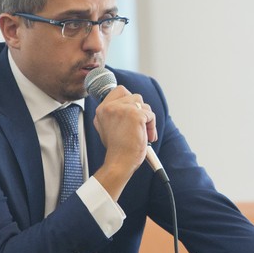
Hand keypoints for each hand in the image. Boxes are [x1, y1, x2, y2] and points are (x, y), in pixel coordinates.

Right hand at [91, 85, 157, 199]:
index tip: (134, 111)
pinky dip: (152, 126)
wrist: (119, 162)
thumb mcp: (108, 127)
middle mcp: (110, 107)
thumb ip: (115, 113)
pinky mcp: (135, 115)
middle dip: (140, 110)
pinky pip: (150, 115)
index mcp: (102, 110)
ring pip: (144, 105)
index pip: (119, 90)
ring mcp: (122, 109)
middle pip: (134, 96)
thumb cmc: (117, 149)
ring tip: (143, 133)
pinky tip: (147, 137)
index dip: (130, 99)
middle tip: (139, 126)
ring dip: (147, 119)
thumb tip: (130, 103)